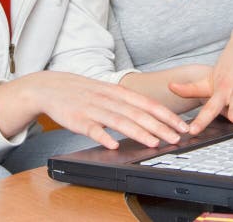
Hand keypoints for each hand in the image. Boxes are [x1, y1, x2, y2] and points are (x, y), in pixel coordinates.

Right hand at [0, 71, 188, 149]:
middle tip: (176, 138)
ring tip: (154, 143)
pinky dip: (103, 137)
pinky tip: (113, 145)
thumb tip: (152, 115)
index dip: (166, 114)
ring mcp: (93, 109)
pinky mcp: (77, 119)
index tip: (182, 126)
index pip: (147, 103)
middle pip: (138, 113)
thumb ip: (127, 103)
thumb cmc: (82, 91)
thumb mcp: (107, 92)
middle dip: (160, 126)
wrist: (50, 87)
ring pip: (119, 121)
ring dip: (138, 132)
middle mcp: (108, 99)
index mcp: (117, 92)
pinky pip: (92, 129)